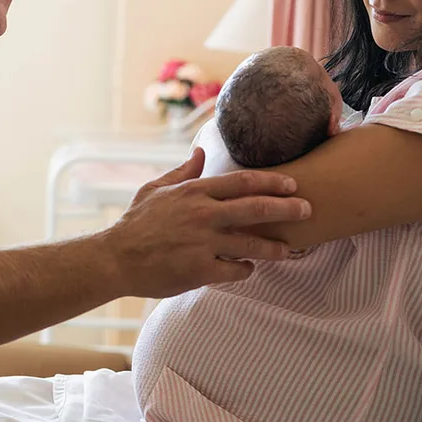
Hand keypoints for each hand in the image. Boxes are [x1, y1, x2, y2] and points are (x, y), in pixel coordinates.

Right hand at [101, 148, 310, 297]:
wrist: (115, 259)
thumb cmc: (135, 224)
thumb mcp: (156, 190)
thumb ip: (183, 172)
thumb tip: (201, 151)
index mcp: (194, 192)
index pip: (242, 182)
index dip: (271, 182)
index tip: (292, 184)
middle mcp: (203, 215)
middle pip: (256, 208)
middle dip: (286, 208)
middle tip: (307, 210)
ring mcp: (203, 243)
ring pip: (251, 243)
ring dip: (274, 246)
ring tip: (288, 249)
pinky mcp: (200, 270)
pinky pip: (235, 270)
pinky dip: (245, 270)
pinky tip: (248, 269)